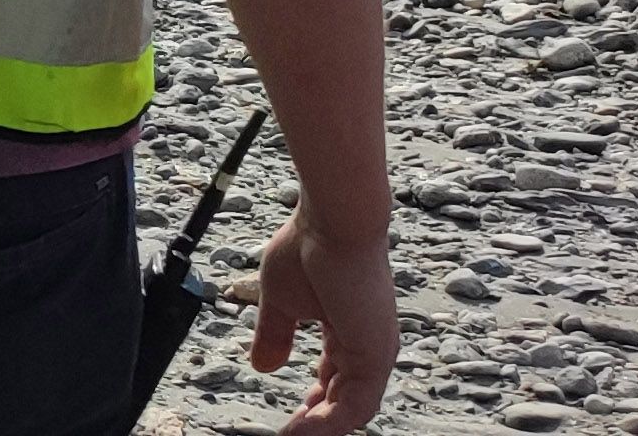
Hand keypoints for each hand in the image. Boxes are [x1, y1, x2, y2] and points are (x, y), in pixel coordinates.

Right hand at [250, 209, 396, 435]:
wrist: (333, 222)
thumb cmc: (308, 247)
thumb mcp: (280, 300)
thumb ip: (274, 335)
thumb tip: (262, 367)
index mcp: (347, 329)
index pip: (335, 376)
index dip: (315, 401)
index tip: (293, 418)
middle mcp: (367, 344)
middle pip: (346, 398)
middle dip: (318, 422)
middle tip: (291, 434)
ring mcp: (374, 351)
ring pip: (352, 409)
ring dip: (321, 428)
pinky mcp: (375, 355)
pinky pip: (354, 405)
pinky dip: (328, 423)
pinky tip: (301, 430)